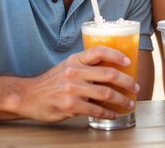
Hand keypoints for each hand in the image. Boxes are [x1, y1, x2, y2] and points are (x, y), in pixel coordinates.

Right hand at [17, 46, 139, 122]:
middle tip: (135, 87)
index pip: (99, 51)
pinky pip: (96, 110)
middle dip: (126, 81)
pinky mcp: (70, 105)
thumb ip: (85, 66)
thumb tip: (111, 70)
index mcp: (75, 59)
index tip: (128, 61)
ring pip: (105, 93)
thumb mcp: (67, 67)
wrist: (28, 96)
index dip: (116, 54)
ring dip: (121, 99)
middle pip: (108, 74)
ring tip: (129, 102)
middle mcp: (74, 72)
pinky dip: (108, 112)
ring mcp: (72, 89)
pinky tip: (113, 113)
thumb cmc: (51, 82)